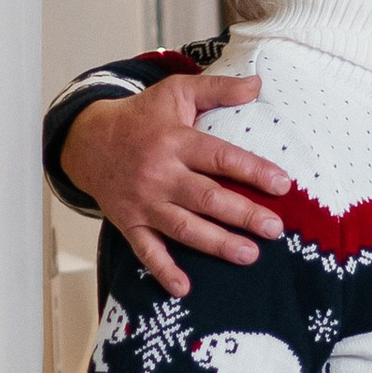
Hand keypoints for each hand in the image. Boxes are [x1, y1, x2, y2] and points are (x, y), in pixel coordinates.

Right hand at [61, 76, 288, 295]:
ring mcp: (144, 202)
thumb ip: (218, 89)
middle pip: (207, 197)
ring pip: (183, 227)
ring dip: (216, 244)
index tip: (283, 184)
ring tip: (249, 255)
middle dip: (243, 215)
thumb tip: (257, 85)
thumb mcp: (176, 93)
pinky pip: (146, 251)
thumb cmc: (141, 117)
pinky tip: (184, 288)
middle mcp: (160, 174)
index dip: (253, 171)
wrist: (88, 141)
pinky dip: (163, 271)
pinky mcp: (129, 223)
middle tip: (275, 229)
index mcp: (176, 142)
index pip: (220, 157)